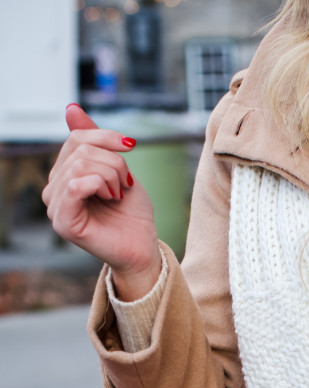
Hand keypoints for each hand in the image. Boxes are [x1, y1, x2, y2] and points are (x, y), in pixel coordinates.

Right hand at [42, 105, 160, 299]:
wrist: (143, 248)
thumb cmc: (132, 214)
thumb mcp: (116, 168)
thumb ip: (94, 140)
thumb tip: (70, 107)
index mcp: (64, 175)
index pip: (76, 138)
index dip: (106, 136)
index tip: (130, 147)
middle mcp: (54, 190)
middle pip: (80, 150)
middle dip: (113, 162)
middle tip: (125, 184)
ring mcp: (56, 207)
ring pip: (80, 165)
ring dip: (111, 175)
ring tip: (118, 194)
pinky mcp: (64, 222)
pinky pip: (75, 186)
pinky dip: (100, 185)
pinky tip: (111, 198)